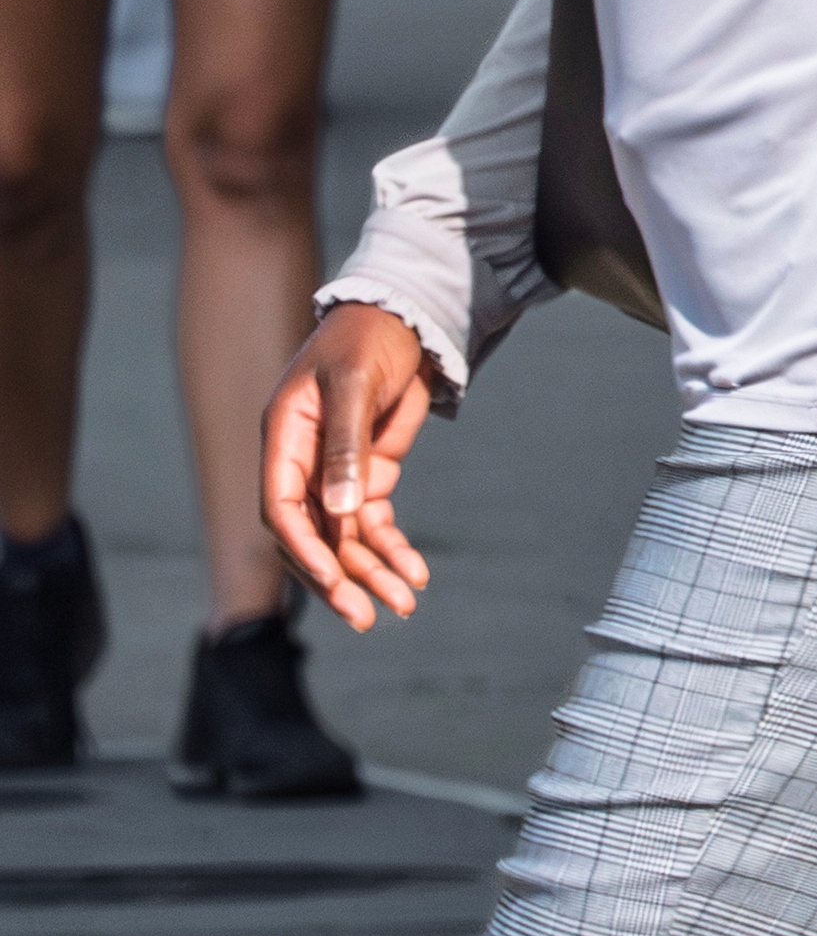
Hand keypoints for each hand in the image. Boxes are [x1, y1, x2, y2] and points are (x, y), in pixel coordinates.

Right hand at [260, 304, 438, 631]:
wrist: (398, 320)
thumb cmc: (364, 341)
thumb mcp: (353, 385)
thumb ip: (345, 446)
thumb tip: (339, 510)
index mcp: (283, 441)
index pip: (282, 509)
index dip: (306, 547)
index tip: (335, 579)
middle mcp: (303, 465)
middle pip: (313, 536)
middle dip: (339, 577)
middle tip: (366, 616)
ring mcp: (335, 474)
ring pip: (347, 537)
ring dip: (372, 571)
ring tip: (405, 604)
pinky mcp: (367, 475)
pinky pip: (373, 523)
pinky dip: (393, 548)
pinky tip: (416, 573)